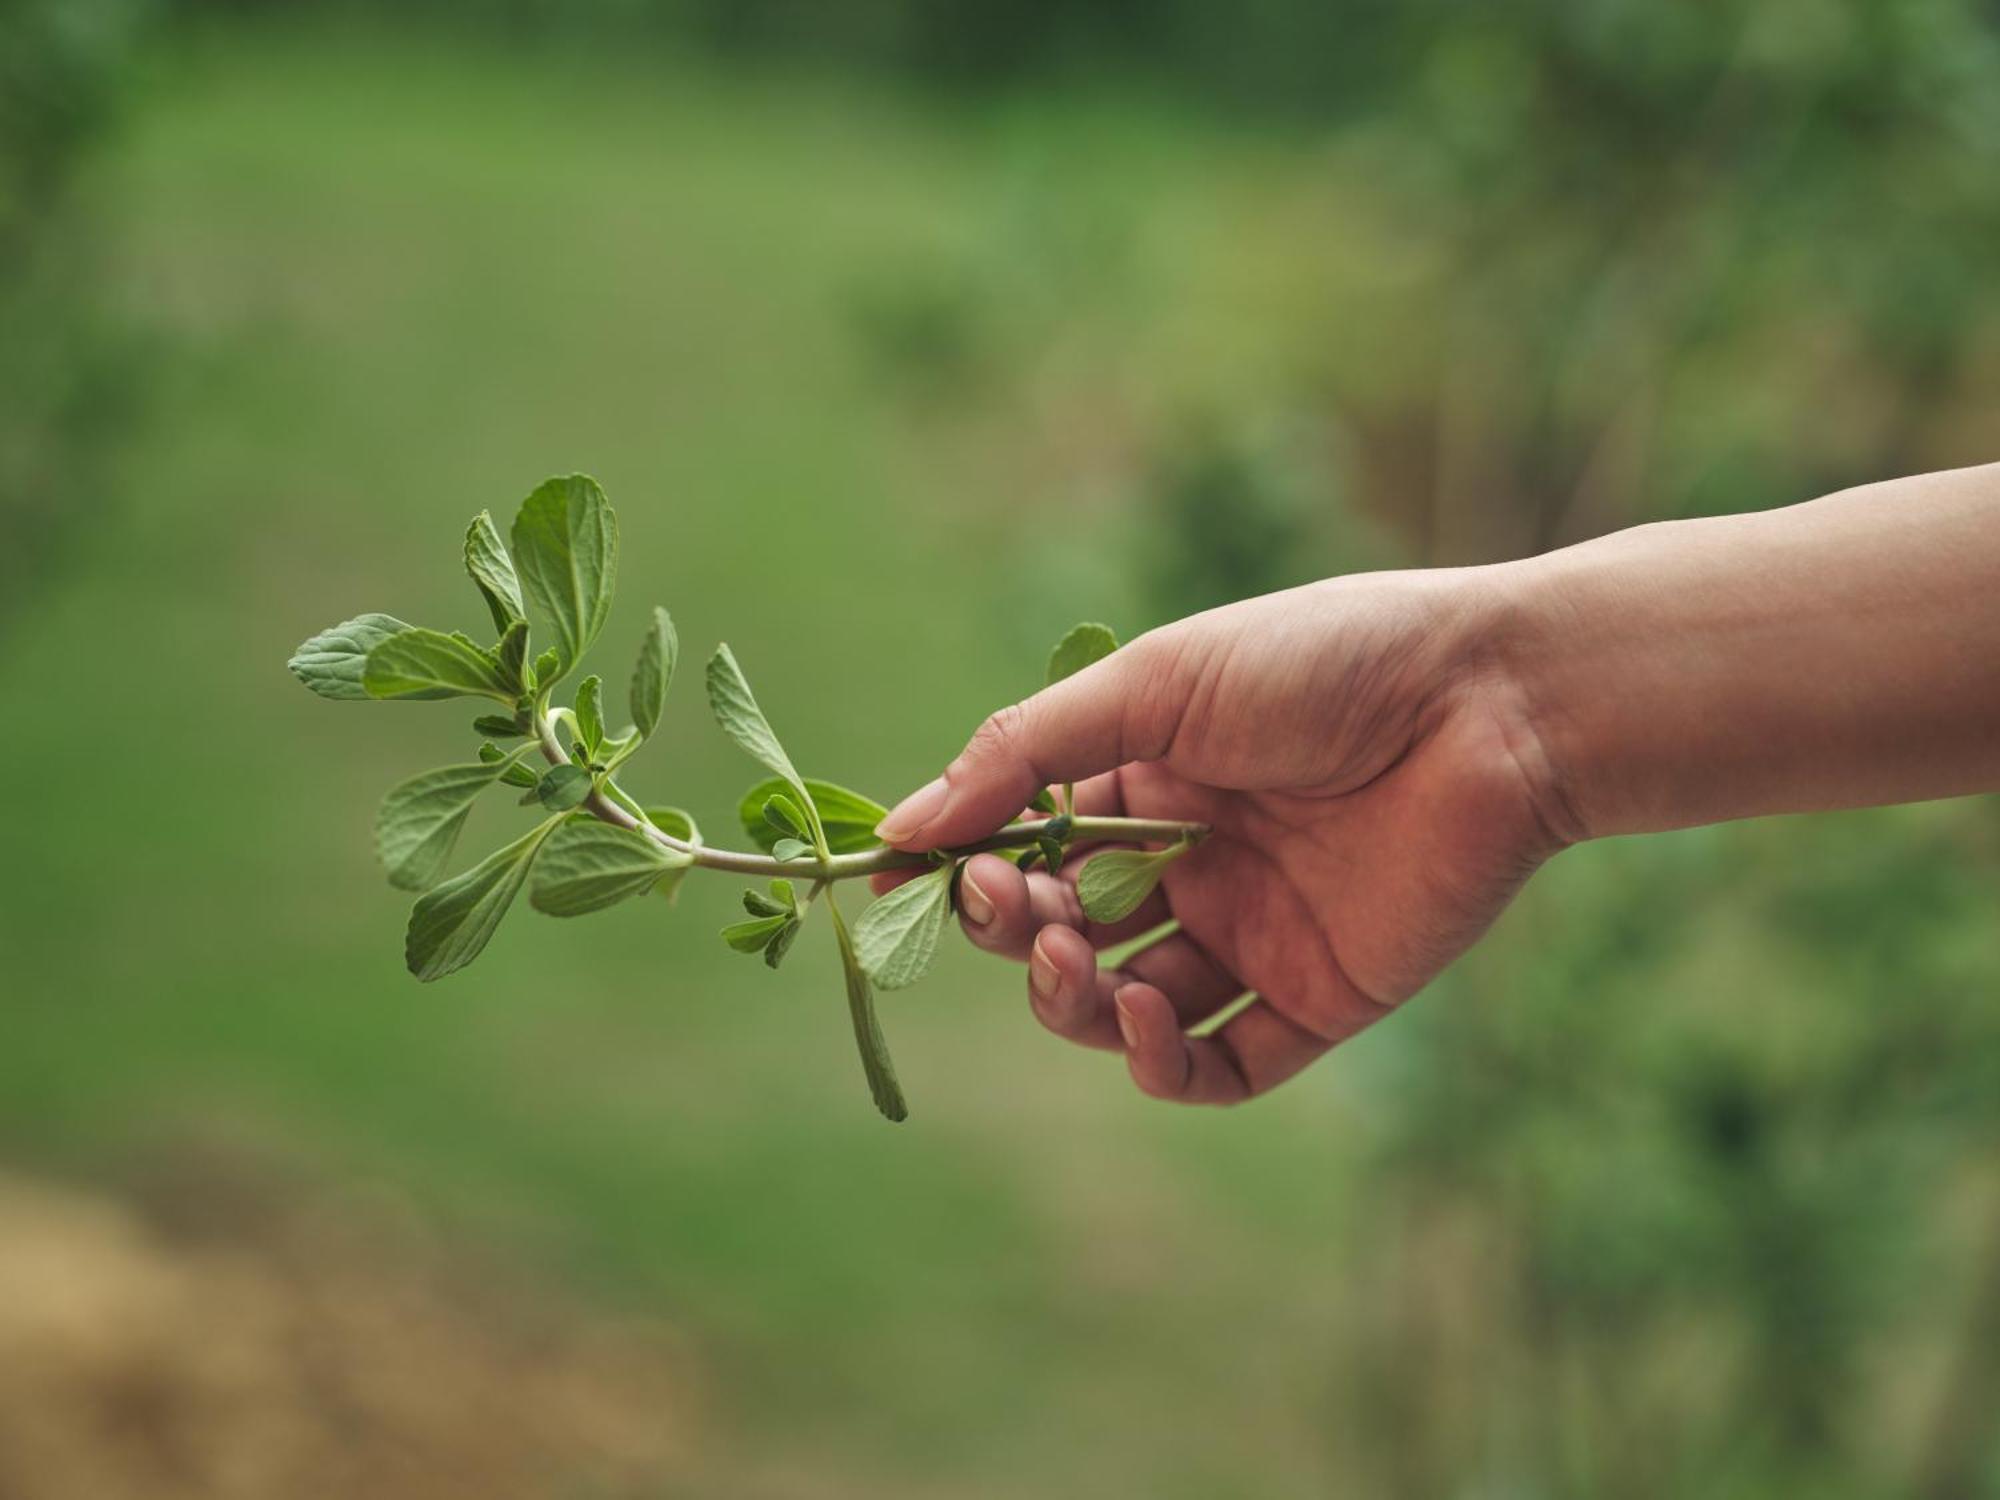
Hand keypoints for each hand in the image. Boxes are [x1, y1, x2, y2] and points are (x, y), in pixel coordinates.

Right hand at [872, 570, 1573, 1103]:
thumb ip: (1024, 755)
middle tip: (1013, 908)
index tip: (905, 881)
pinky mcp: (1319, 998)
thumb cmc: (1324, 663)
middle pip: (1063, 935)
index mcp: (1147, 782)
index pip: (1027, 847)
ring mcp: (1252, 936)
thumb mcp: (1155, 683)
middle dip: (1017, 933)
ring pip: (1122, 1010)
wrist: (1492, 703)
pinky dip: (1160, 1064)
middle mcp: (1190, 864)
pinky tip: (1140, 1019)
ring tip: (1080, 959)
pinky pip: (1220, 1067)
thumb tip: (900, 831)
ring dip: (1073, 1001)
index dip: (968, 869)